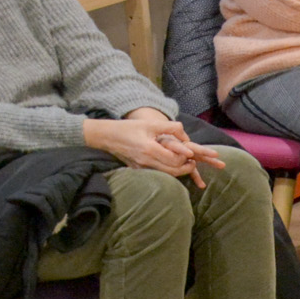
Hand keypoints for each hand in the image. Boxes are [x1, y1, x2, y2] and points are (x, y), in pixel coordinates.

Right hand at [85, 111, 225, 185]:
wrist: (106, 136)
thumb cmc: (129, 127)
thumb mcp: (151, 124)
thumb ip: (171, 128)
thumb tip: (186, 136)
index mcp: (149, 149)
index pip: (174, 159)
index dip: (186, 157)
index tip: (192, 153)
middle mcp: (146, 161)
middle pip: (172, 171)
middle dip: (186, 168)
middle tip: (193, 162)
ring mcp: (141, 167)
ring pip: (166, 175)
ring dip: (178, 170)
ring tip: (186, 163)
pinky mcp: (138, 169)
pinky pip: (158, 173)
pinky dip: (168, 170)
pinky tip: (173, 164)